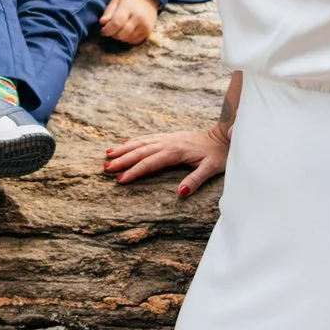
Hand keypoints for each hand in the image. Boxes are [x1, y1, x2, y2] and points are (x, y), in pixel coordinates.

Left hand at [98, 0, 158, 44]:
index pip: (116, 23)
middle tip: (113, 28)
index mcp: (129, 8)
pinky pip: (133, 42)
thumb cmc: (128, 0)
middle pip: (121, 34)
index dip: (107, 30)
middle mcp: (139, 18)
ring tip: (121, 28)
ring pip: (127, 39)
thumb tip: (102, 22)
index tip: (103, 30)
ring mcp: (145, 26)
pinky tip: (128, 31)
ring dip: (120, 36)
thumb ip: (108, 12)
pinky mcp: (148, 33)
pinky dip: (128, 39)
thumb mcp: (116, 1)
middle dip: (113, 34)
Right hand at [103, 124, 228, 196]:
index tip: (120, 180)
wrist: (224, 136)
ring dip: (124, 149)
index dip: (134, 171)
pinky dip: (134, 141)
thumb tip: (180, 193)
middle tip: (105, 168)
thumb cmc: (219, 154)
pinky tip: (125, 145)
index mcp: (176, 152)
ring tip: (108, 155)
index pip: (150, 163)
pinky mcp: (169, 137)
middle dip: (122, 160)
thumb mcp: (212, 169)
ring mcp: (167, 138)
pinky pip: (147, 138)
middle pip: (140, 152)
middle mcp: (168, 143)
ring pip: (141, 143)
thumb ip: (196, 180)